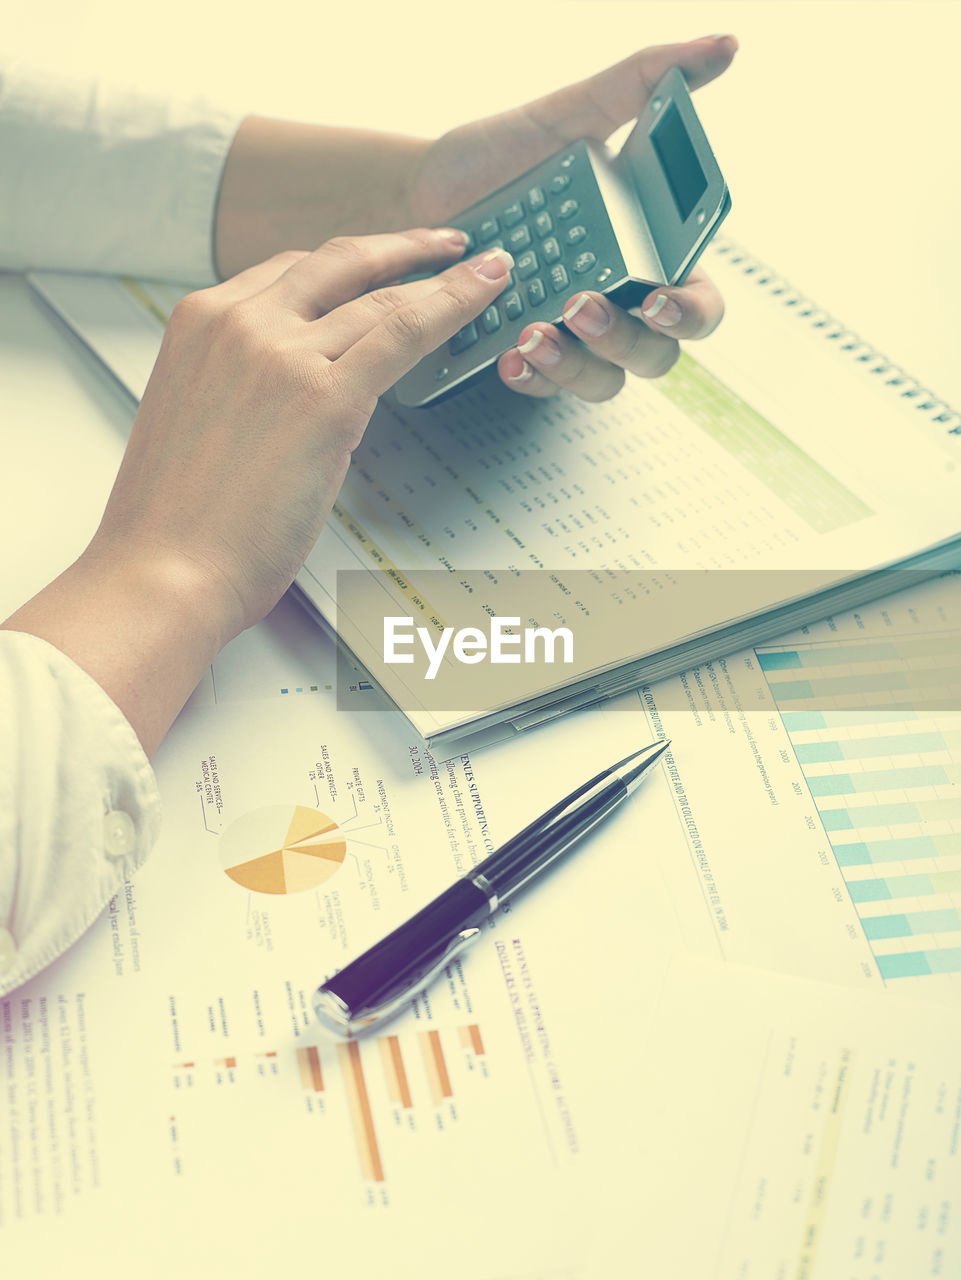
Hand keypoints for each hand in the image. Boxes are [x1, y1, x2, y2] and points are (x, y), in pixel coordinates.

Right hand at [4, 228, 509, 752]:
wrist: (164, 571)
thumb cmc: (176, 524)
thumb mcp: (198, 422)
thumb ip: (244, 387)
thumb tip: (297, 393)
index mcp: (200, 322)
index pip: (290, 271)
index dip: (349, 262)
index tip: (383, 259)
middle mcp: (239, 321)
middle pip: (339, 262)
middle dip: (402, 247)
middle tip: (446, 241)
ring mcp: (282, 353)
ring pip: (381, 296)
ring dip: (441, 278)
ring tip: (484, 270)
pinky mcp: (324, 397)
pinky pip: (404, 331)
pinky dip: (454, 302)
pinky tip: (485, 289)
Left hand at [407, 35, 735, 400]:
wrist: (420, 196)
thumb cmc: (501, 160)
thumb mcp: (570, 114)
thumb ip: (642, 83)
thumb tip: (720, 46)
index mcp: (644, 254)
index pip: (697, 299)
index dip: (691, 309)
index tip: (657, 295)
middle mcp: (617, 301)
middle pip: (656, 352)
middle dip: (625, 337)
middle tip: (581, 305)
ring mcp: (573, 336)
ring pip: (605, 380)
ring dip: (576, 366)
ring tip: (535, 332)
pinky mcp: (528, 356)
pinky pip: (546, 389)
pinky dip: (532, 377)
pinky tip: (510, 355)